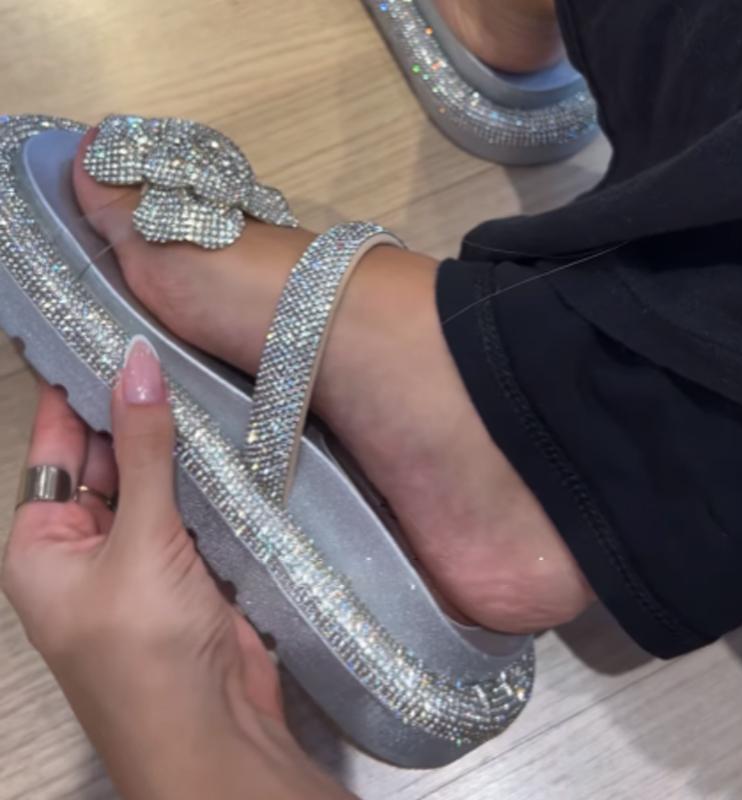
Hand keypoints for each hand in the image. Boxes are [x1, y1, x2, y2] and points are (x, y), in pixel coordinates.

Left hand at [2, 338, 351, 799]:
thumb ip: (143, 450)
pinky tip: (227, 433)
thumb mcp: (137, 541)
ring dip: (177, 442)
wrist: (213, 735)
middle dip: (133, 410)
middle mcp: (88, 546)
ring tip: (201, 376)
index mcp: (41, 545)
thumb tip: (135, 360)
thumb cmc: (144, 650)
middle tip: (168, 346)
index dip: (75, 393)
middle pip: (109, 459)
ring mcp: (145, 555)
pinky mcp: (193, 564)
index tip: (103, 331)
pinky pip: (194, 504)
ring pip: (157, 479)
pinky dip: (208, 474)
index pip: (56, 450)